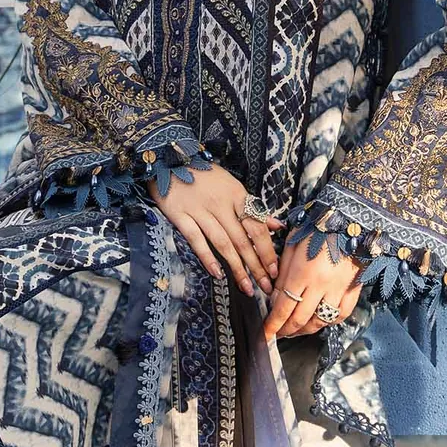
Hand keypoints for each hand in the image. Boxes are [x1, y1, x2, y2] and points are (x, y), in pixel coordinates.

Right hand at [146, 162, 283, 296]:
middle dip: (256, 266)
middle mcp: (221, 203)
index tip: (274, 270)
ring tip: (247, 287)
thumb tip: (277, 226)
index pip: (257, 227)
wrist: (169, 159)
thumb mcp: (232, 186)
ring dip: (236, 267)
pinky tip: (217, 273)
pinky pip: (196, 239)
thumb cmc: (204, 175)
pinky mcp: (180, 215)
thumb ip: (254, 208)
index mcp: (237, 195)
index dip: (266, 250)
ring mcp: (200, 210)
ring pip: (223, 243)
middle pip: (242, 239)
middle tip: (266, 287)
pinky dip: (207, 257)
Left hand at [262, 231, 364, 342]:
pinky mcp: (353, 289)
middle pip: (300, 320)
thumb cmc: (316, 229)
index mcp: (302, 273)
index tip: (265, 334)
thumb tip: (274, 300)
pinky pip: (340, 315)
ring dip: (305, 330)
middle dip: (286, 331)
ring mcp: (339, 289)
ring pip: (320, 322)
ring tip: (295, 329)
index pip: (283, 309)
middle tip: (278, 332)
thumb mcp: (291, 248)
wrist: (348, 220)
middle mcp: (321, 285)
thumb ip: (282, 276)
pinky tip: (319, 321)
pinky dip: (328, 322)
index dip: (272, 325)